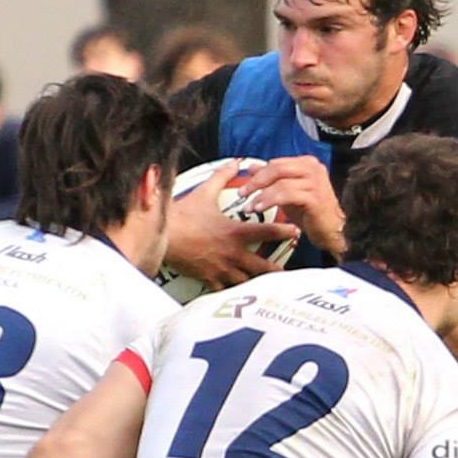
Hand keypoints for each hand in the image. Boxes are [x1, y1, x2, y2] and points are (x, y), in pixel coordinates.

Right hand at [165, 161, 301, 287]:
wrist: (162, 235)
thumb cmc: (183, 214)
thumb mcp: (204, 192)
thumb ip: (222, 177)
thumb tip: (235, 162)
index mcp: (234, 233)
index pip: (267, 233)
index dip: (284, 232)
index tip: (296, 232)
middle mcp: (231, 253)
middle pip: (261, 267)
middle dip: (275, 269)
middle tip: (285, 272)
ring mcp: (220, 269)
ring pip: (245, 281)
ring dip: (255, 282)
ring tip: (266, 287)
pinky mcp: (208, 279)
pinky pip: (224, 290)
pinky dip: (231, 292)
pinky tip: (237, 295)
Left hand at [240, 155, 343, 255]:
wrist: (331, 231)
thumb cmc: (310, 213)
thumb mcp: (288, 192)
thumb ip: (272, 179)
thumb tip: (251, 167)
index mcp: (307, 163)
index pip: (276, 163)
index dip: (257, 173)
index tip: (242, 185)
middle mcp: (313, 168)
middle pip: (277, 168)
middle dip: (256, 181)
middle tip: (242, 194)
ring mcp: (316, 182)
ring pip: (280, 182)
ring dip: (261, 195)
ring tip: (248, 207)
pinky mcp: (315, 198)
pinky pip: (287, 195)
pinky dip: (270, 201)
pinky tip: (260, 209)